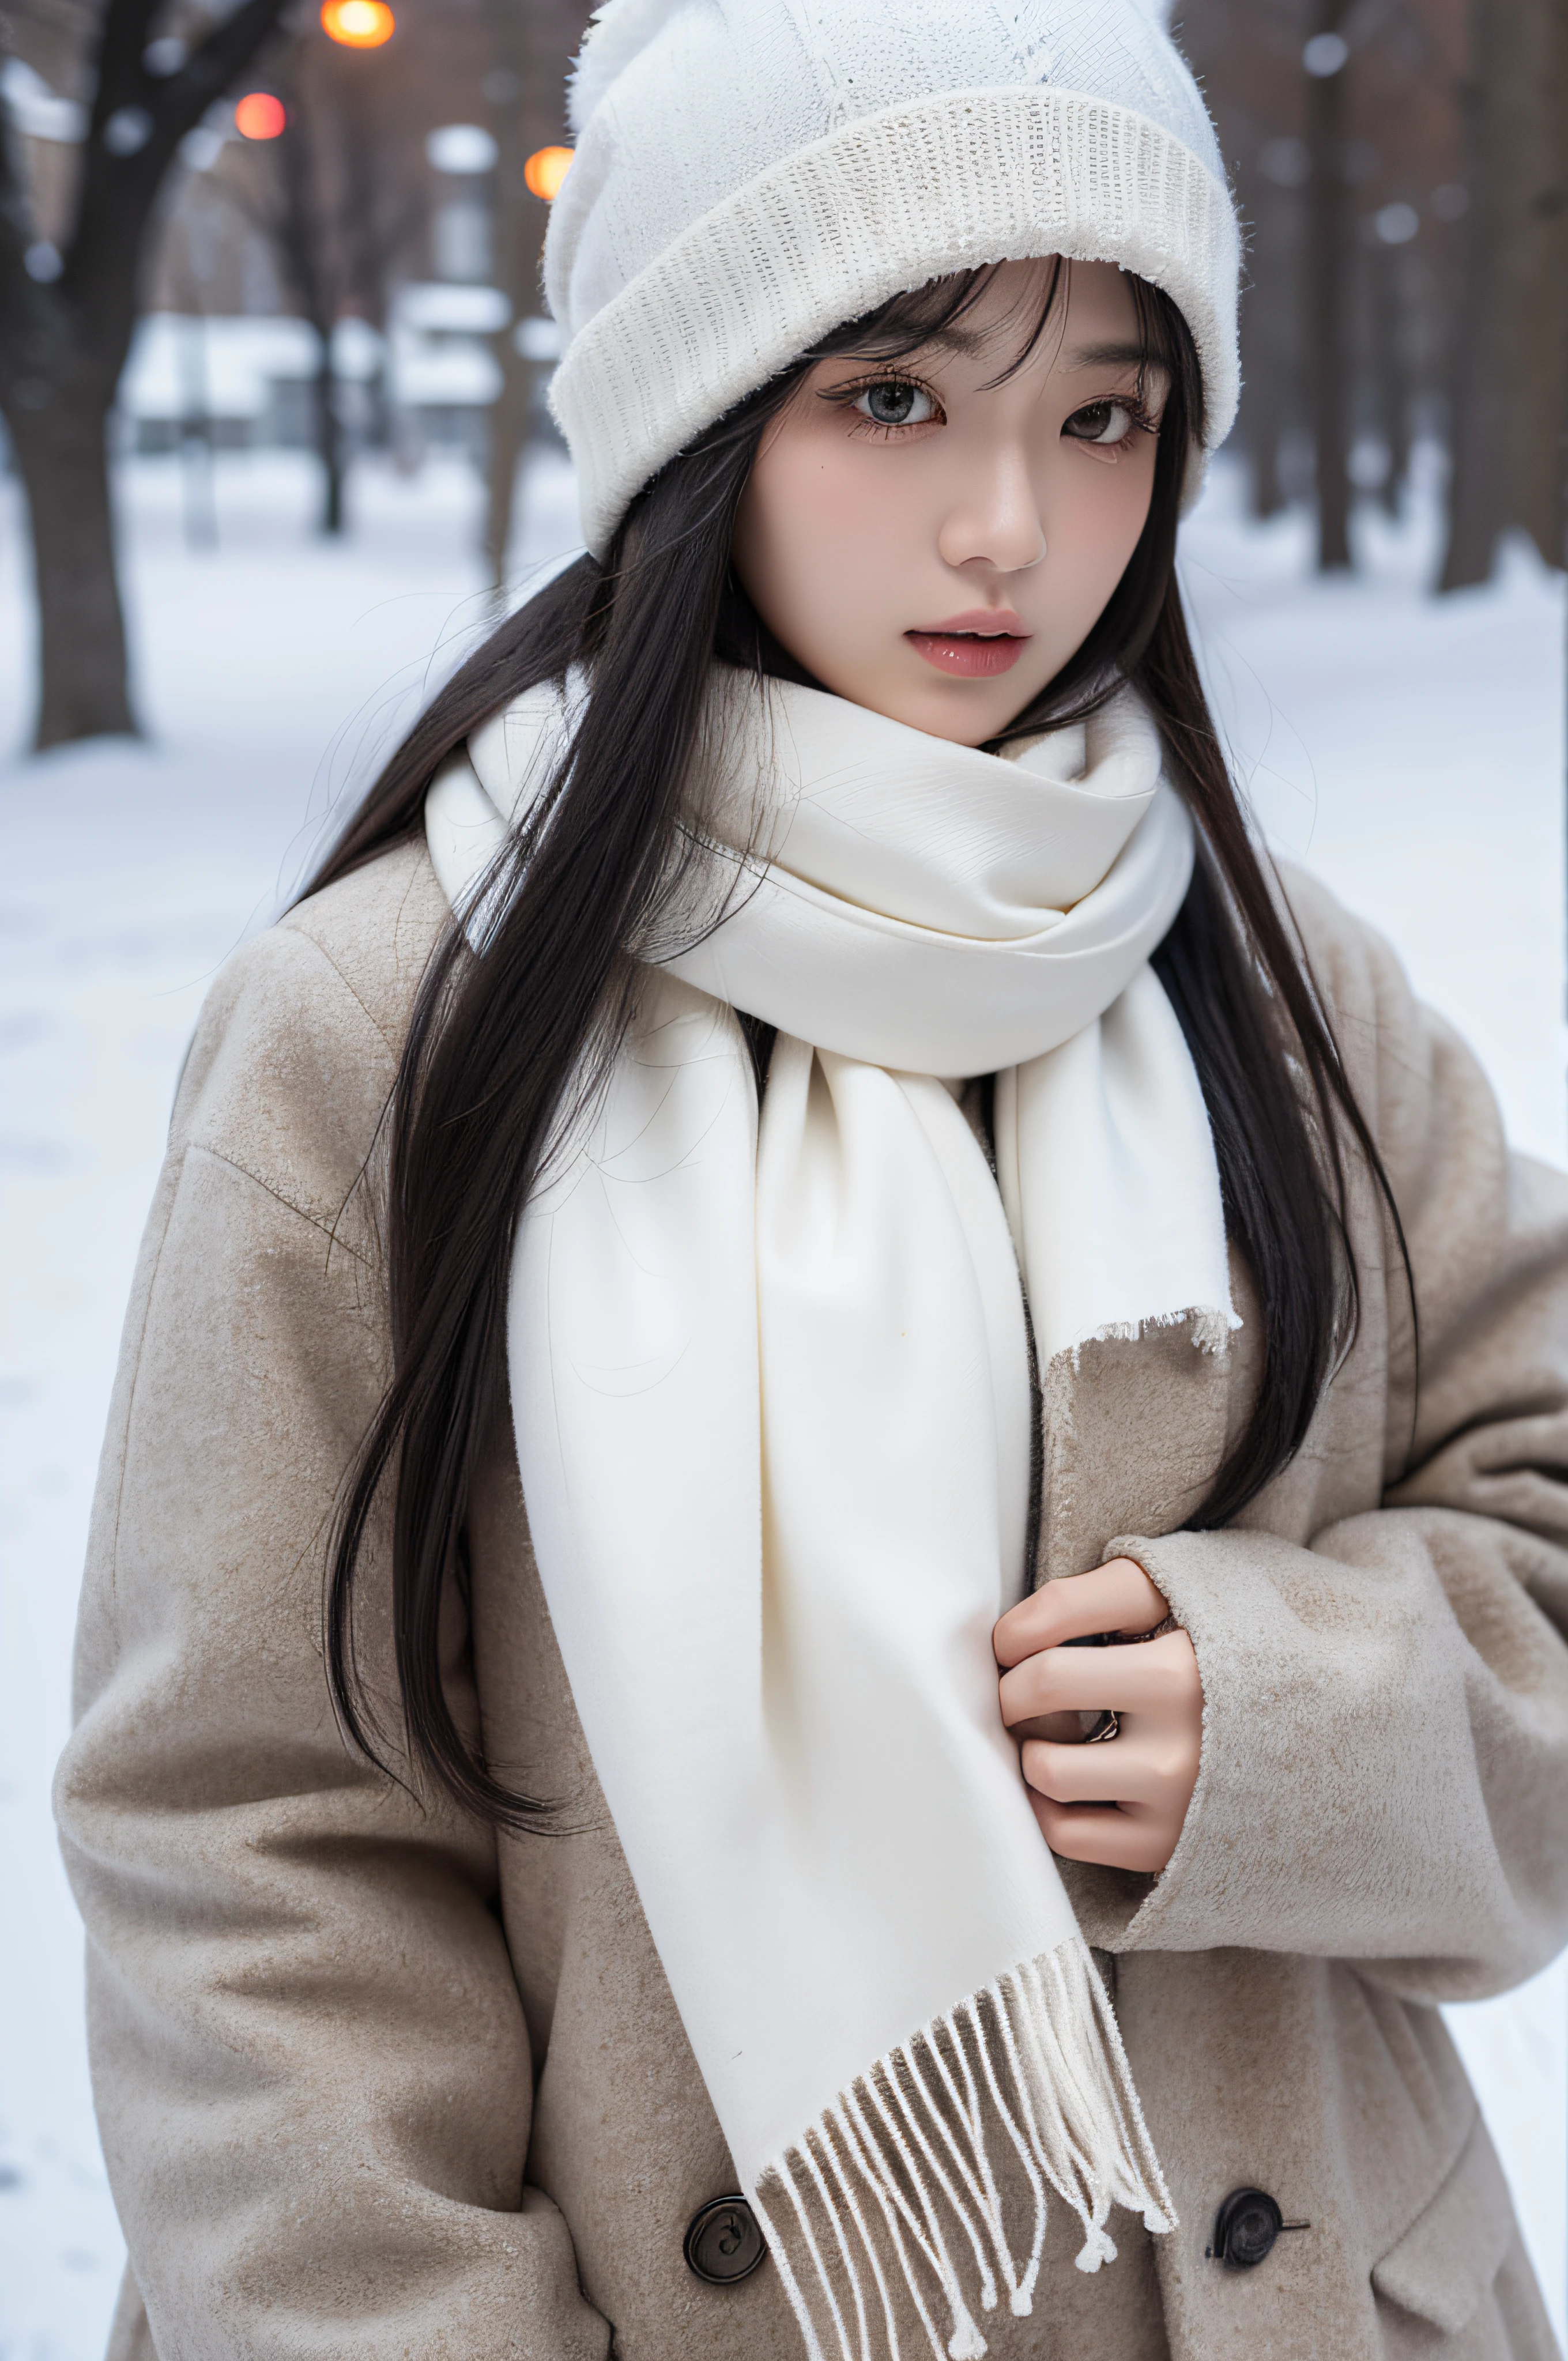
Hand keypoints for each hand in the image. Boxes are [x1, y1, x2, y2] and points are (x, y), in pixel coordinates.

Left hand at [993, 1558, 1201, 1874]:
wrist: (1310, 1729)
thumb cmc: (1214, 1645)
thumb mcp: (1166, 1594)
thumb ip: (1082, 1598)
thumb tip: (1008, 1639)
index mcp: (1179, 1671)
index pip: (1049, 1643)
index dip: (1010, 1640)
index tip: (1017, 1642)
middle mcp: (1180, 1743)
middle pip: (1035, 1700)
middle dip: (1012, 1688)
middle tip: (1030, 1685)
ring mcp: (1172, 1802)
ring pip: (1045, 1772)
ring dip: (1031, 1746)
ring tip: (1060, 1730)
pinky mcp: (1164, 1846)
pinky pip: (1066, 1833)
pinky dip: (1047, 1803)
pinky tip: (1071, 1776)